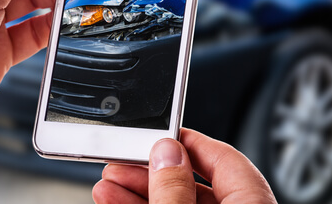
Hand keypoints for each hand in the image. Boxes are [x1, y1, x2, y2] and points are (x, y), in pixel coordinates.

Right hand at [92, 128, 276, 202]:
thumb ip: (175, 191)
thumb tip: (165, 154)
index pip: (224, 158)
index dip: (186, 140)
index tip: (158, 134)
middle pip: (193, 181)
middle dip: (149, 170)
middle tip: (120, 162)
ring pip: (176, 202)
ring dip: (138, 192)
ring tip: (108, 185)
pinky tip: (114, 201)